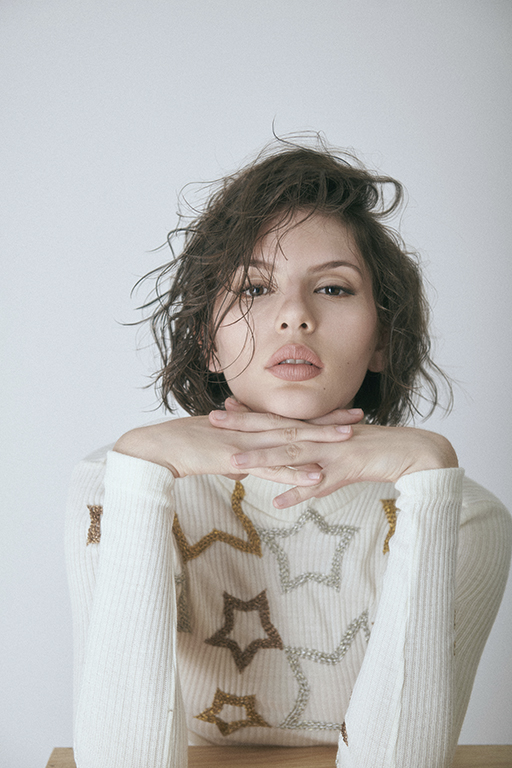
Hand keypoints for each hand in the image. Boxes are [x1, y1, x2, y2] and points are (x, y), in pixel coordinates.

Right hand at [113, 406, 357, 486]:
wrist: (160, 447)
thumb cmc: (183, 447)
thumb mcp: (215, 449)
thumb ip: (234, 453)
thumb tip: (244, 465)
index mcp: (249, 424)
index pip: (289, 418)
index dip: (316, 415)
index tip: (340, 411)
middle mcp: (253, 429)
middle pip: (298, 423)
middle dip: (329, 420)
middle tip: (359, 416)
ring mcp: (247, 443)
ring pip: (291, 441)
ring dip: (320, 440)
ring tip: (347, 439)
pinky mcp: (239, 460)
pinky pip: (272, 468)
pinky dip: (295, 472)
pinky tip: (315, 476)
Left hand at [211, 400, 457, 507]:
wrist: (408, 450)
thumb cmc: (373, 451)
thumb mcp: (338, 456)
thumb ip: (312, 469)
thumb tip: (290, 485)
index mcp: (316, 430)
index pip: (277, 420)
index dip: (249, 416)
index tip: (222, 410)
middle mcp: (319, 437)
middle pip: (275, 430)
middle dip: (243, 426)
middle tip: (213, 420)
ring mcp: (331, 452)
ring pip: (291, 454)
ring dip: (262, 458)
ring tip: (234, 462)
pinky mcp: (345, 469)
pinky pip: (319, 485)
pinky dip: (299, 493)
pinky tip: (279, 502)